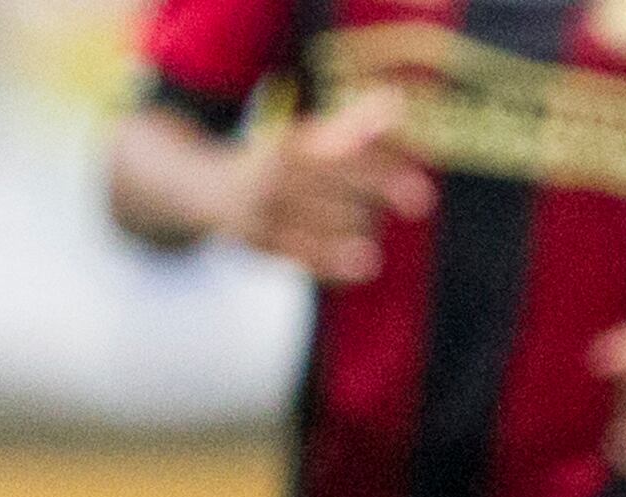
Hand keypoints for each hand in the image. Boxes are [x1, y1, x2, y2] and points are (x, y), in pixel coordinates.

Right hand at [230, 89, 433, 284]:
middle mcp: (276, 176)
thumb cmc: (271, 161)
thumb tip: (398, 102)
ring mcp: (265, 212)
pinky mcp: (259, 243)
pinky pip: (307, 256)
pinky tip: (366, 265)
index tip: (424, 192)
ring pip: (334, 225)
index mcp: (291, 144)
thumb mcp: (305, 138)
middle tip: (418, 201)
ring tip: (376, 225)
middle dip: (382, 198)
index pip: (349, 157)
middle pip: (346, 190)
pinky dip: (338, 262)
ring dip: (365, 227)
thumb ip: (352, 124)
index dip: (388, 173)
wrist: (201, 189)